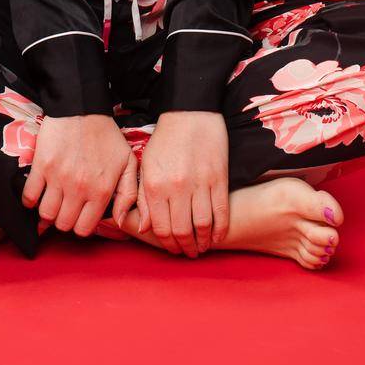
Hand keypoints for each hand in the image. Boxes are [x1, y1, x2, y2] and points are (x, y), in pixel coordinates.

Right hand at [22, 114, 138, 236]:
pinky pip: (29, 196)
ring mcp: (58, 178)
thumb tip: (120, 222)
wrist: (82, 107)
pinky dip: (30, 199)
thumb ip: (128, 194)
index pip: (84, 229)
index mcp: (101, 190)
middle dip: (64, 220)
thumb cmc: (106, 135)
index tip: (79, 216)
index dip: (80, 225)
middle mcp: (79, 188)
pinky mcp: (41, 166)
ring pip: (46, 214)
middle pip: (63, 224)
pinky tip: (38, 192)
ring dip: (47, 211)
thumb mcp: (127, 163)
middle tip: (65, 208)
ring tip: (52, 201)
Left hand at [134, 111, 229, 256]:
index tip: (172, 249)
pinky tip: (216, 237)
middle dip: (185, 248)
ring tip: (201, 247)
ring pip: (202, 226)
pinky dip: (219, 230)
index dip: (167, 244)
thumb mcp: (146, 166)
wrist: (190, 111)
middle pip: (182, 231)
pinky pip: (221, 213)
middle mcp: (176, 188)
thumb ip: (142, 198)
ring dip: (202, 243)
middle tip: (188, 252)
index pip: (160, 228)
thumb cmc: (165, 139)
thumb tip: (144, 228)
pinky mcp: (219, 179)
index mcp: (154, 185)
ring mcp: (199, 184)